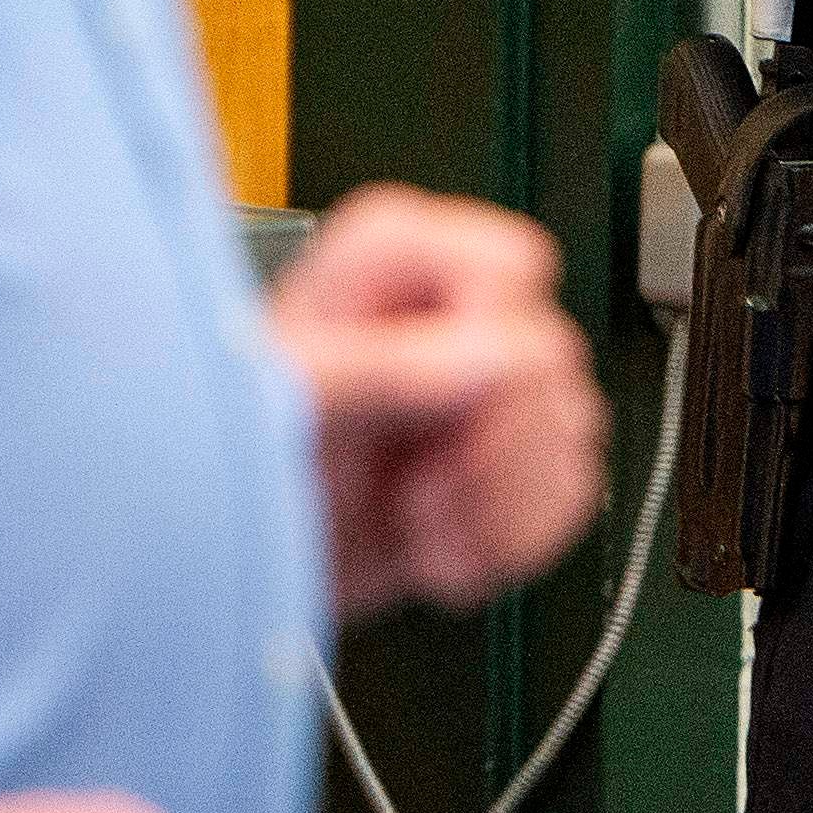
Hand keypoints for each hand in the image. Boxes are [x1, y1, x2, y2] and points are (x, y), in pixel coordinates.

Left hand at [272, 186, 604, 619]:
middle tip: (409, 480)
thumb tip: (495, 355)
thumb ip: (386, 369)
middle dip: (483, 449)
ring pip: (572, 432)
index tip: (435, 404)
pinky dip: (505, 543)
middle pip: (552, 360)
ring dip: (490, 507)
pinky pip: (572, 495)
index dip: (488, 342)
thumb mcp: (291, 402)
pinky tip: (438, 545)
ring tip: (412, 517)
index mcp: (396, 259)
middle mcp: (453, 311)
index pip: (511, 267)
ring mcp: (492, 385)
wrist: (247, 554)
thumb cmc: (240, 454)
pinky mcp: (514, 457)